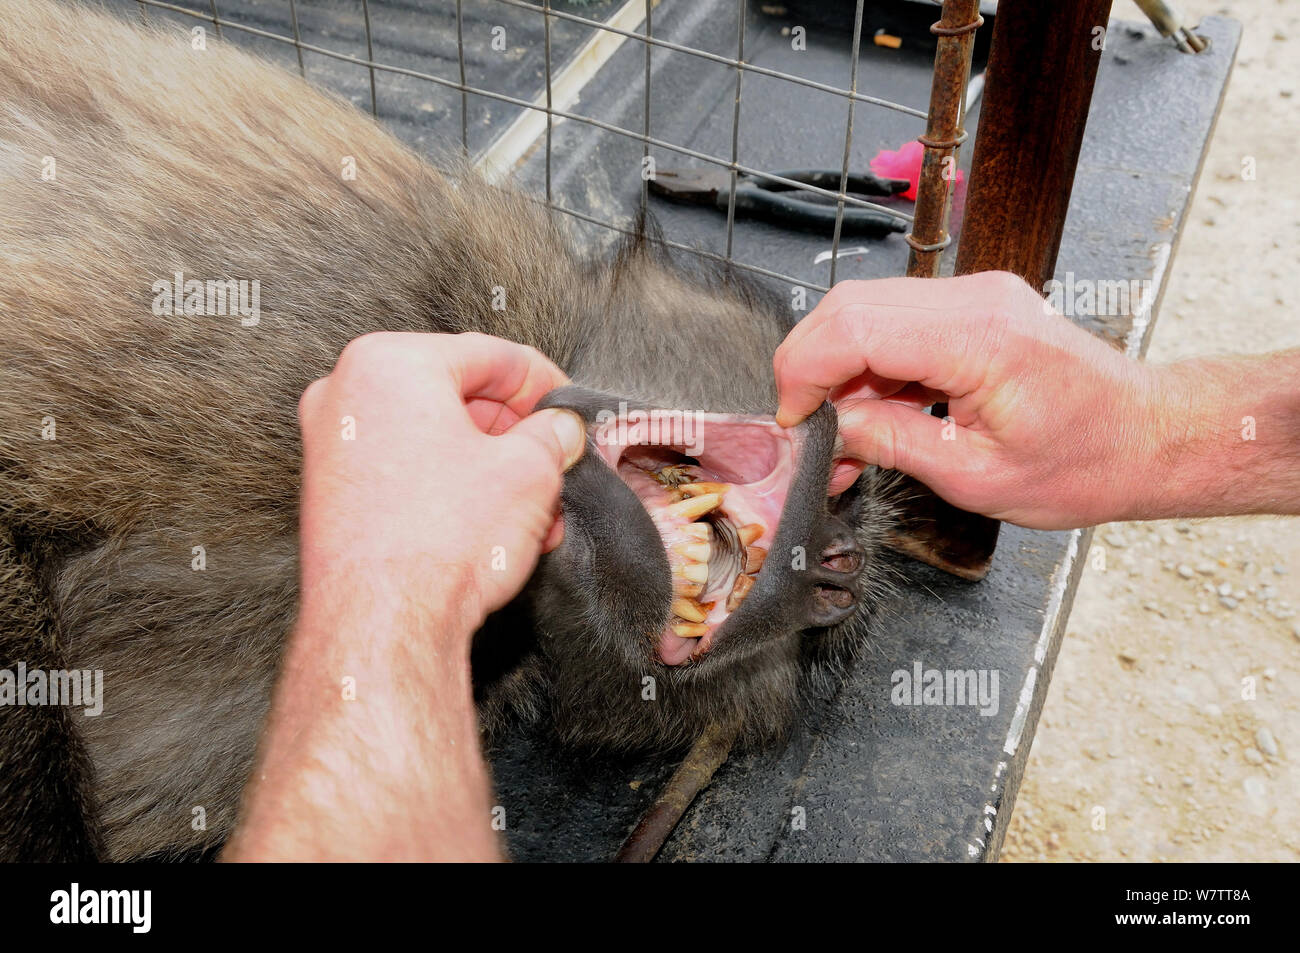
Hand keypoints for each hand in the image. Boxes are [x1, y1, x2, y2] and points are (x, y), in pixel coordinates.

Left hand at [227, 331, 583, 861]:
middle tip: (558, 457)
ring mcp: (332, 445)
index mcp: (389, 362)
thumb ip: (552, 434)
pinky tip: (498, 526)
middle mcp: (347, 394)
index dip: (544, 382)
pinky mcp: (333, 494)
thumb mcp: (529, 471)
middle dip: (517, 435)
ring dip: (493, 469)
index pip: (488, 354)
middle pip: (457, 396)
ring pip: (436, 440)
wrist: (384, 624)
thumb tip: (560, 429)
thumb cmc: (440, 541)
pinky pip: (409, 473)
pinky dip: (456, 489)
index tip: (569, 407)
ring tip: (540, 508)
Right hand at [773, 272, 1164, 528]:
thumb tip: (829, 430)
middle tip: (806, 425)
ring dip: (839, 367)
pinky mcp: (975, 307)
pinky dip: (870, 363)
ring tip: (843, 432)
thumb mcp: (973, 474)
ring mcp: (976, 296)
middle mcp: (976, 299)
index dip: (804, 372)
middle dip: (811, 365)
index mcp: (978, 337)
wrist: (1147, 437)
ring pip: (867, 309)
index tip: (793, 419)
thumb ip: (890, 442)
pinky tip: (872, 411)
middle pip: (850, 306)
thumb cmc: (1086, 461)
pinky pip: (898, 321)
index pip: (853, 327)